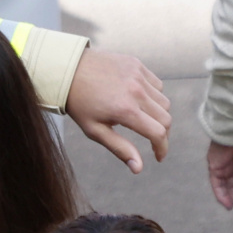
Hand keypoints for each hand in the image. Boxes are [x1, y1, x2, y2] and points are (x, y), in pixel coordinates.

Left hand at [66, 49, 171, 173]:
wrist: (67, 71)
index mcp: (125, 110)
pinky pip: (156, 84)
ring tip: (142, 119)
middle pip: (165, 118)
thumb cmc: (79, 104)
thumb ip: (119, 148)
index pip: (158, 133)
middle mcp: (136, 91)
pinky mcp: (137, 64)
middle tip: (152, 139)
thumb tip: (138, 168)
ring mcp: (138, 75)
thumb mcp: (94, 130)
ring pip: (163, 101)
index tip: (159, 157)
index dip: (162, 148)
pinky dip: (153, 95)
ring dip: (158, 114)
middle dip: (162, 133)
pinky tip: (138, 100)